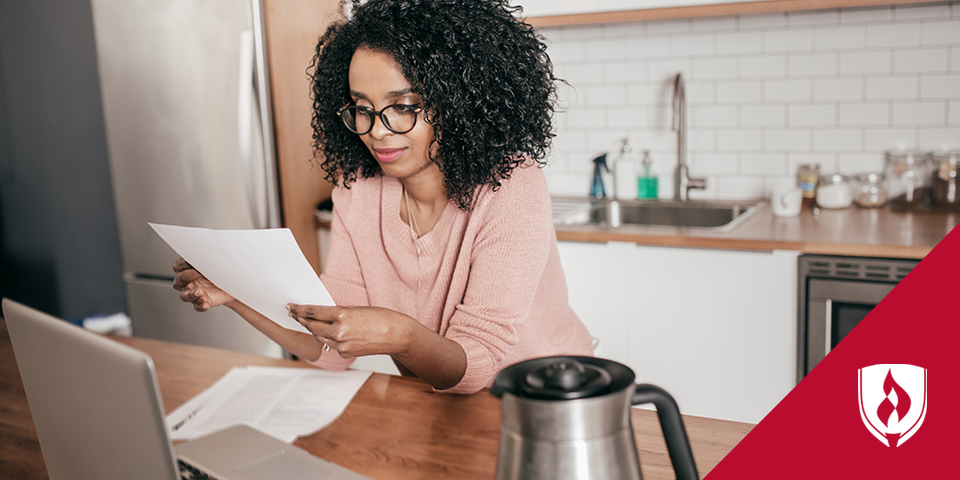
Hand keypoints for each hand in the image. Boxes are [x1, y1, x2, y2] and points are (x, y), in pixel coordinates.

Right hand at [172, 257, 235, 311]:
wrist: (230, 283)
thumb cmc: (218, 270)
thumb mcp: (213, 262)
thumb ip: (206, 258)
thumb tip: (207, 251)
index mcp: (186, 269)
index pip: (178, 266)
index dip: (184, 264)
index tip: (195, 260)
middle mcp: (186, 282)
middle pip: (178, 281)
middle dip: (187, 276)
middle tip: (199, 273)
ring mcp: (193, 292)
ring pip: (184, 296)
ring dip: (191, 294)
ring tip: (200, 292)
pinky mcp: (200, 302)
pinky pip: (197, 306)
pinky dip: (200, 306)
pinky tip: (206, 305)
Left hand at [286, 304, 410, 358]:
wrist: (397, 335)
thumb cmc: (381, 318)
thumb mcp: (356, 309)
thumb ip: (338, 312)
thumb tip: (320, 315)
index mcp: (342, 315)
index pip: (313, 311)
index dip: (300, 309)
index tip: (292, 306)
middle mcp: (339, 331)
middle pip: (312, 325)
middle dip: (301, 319)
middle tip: (293, 313)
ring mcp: (342, 345)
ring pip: (318, 336)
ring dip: (312, 329)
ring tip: (306, 322)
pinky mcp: (345, 353)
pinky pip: (330, 344)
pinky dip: (327, 338)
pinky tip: (326, 332)